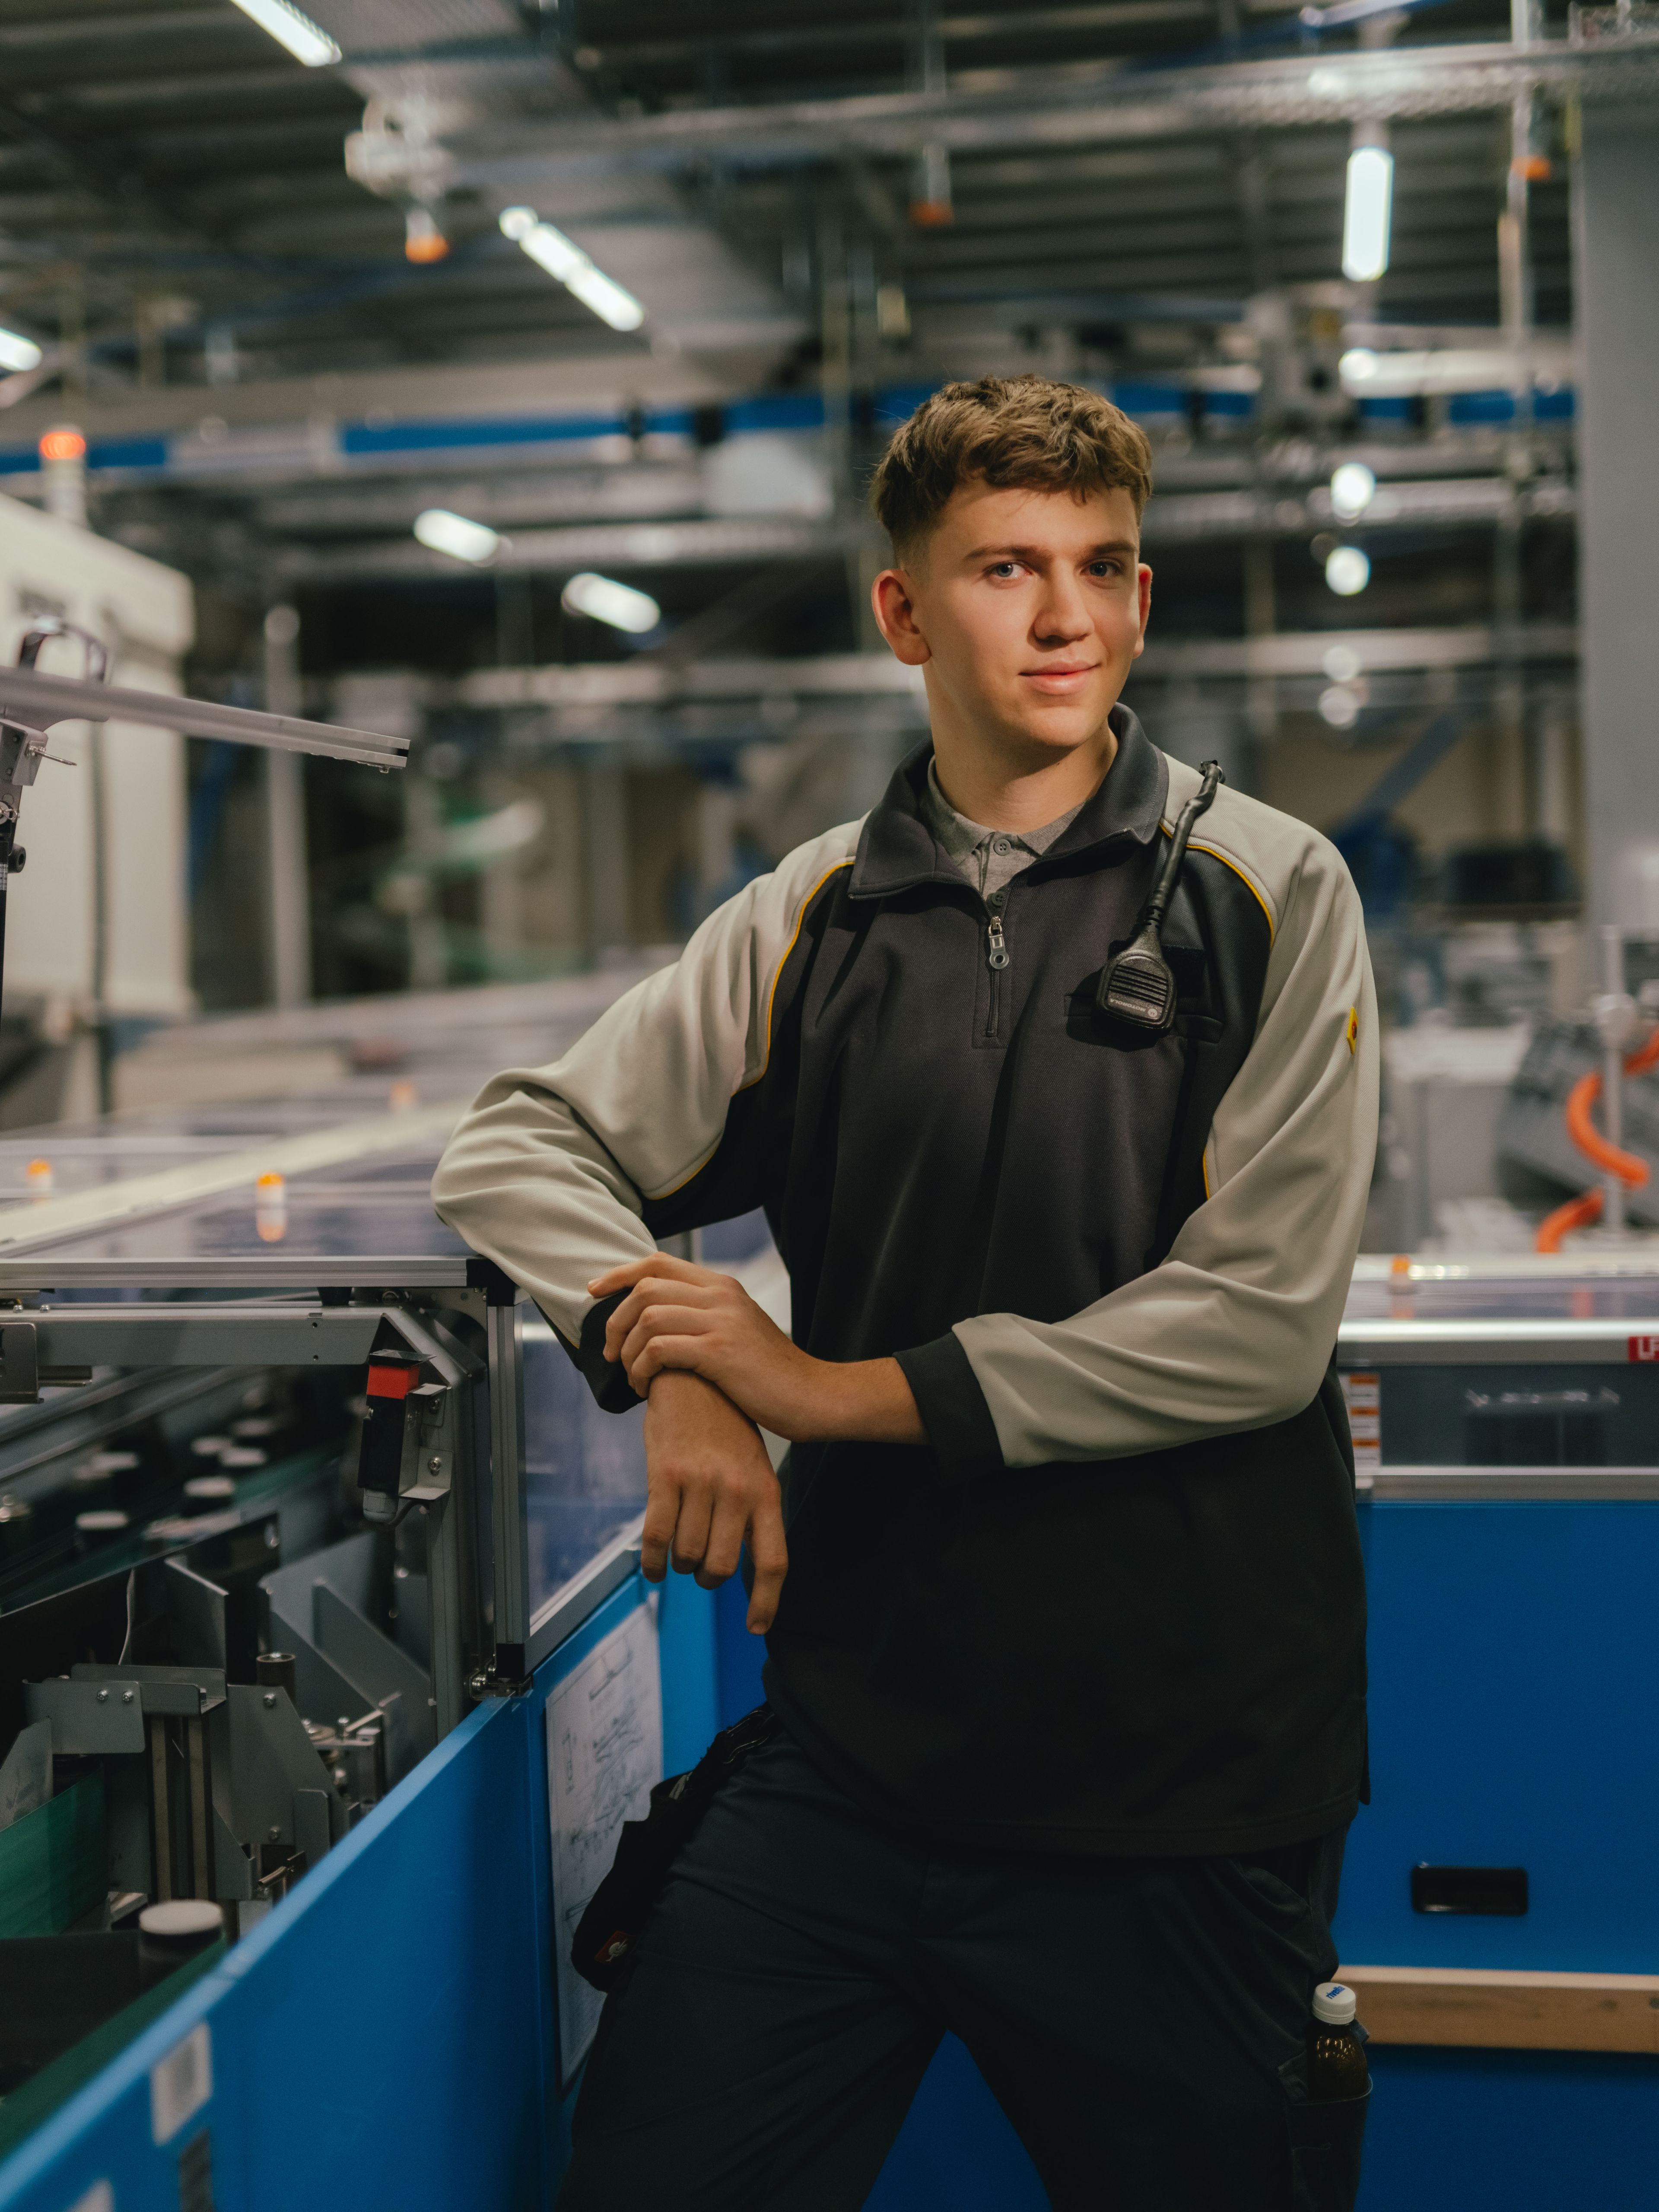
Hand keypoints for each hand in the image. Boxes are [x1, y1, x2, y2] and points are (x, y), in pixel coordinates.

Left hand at [589, 1251, 924, 1445]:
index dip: (618, 1273)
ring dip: (627, 1351)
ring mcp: (721, 1321)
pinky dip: (642, 1369)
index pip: (657, 1263)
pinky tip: (647, 1388)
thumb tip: (655, 1322)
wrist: (813, 1396)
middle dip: (614, 1322)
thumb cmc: (770, 1375)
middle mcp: (721, 1295)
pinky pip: (659, 1349)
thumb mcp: (737, 1332)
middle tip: (610, 1355)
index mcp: (722, 1286)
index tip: (593, 1291)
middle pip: (644, 1289)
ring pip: (647, 1318)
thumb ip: (703, 1318)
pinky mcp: (720, 1352)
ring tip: (632, 1377)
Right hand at [642, 1370, 785, 1634]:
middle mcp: (737, 1490)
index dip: (766, 1602)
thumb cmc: (725, 1431)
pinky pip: (657, 1537)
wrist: (695, 1379)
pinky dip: (652, 1562)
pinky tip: (652, 1566)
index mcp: (766, 1491)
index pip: (773, 1561)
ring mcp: (701, 1483)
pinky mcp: (666, 1476)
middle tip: (699, 1568)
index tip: (755, 1628)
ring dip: (680, 1564)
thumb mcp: (752, 1468)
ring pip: (688, 1554)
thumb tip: (744, 1566)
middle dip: (707, 1577)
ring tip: (677, 1554)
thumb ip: (751, 1513)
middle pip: (722, 1567)